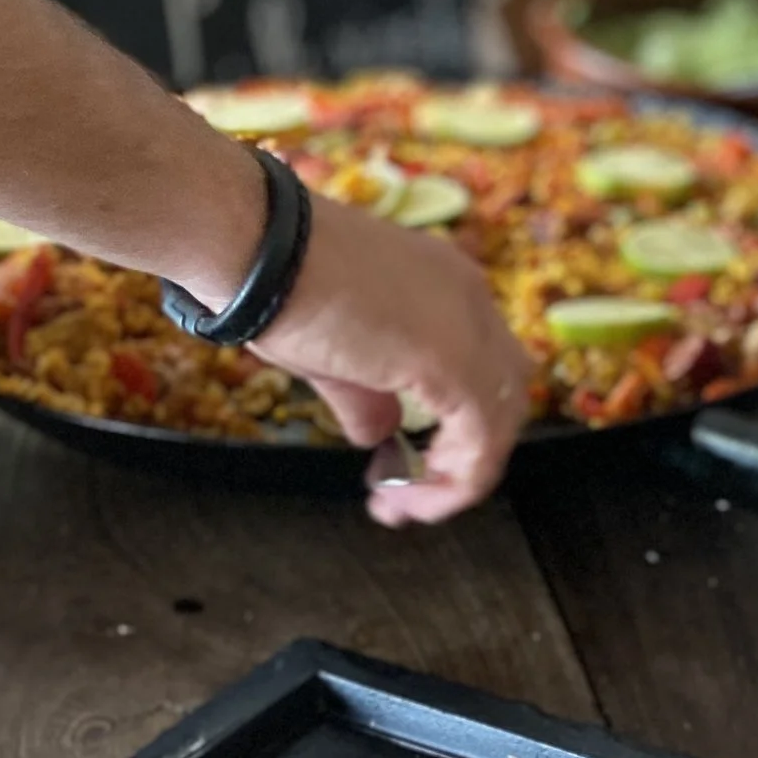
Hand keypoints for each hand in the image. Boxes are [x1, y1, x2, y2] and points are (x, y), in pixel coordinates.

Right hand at [251, 196, 533, 523]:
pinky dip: (455, 478)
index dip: (453, 429)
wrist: (254, 250)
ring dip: (458, 475)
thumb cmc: (277, 288)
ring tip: (406, 507)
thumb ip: (366, 397)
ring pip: (500, 421)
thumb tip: (377, 432)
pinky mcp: (456, 360)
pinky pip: (482, 438)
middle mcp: (471, 301)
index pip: (480, 370)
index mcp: (446, 288)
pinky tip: (411, 498)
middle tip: (413, 494)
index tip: (405, 469)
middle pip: (502, 396)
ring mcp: (470, 327)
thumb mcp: (332, 354)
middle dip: (464, 455)